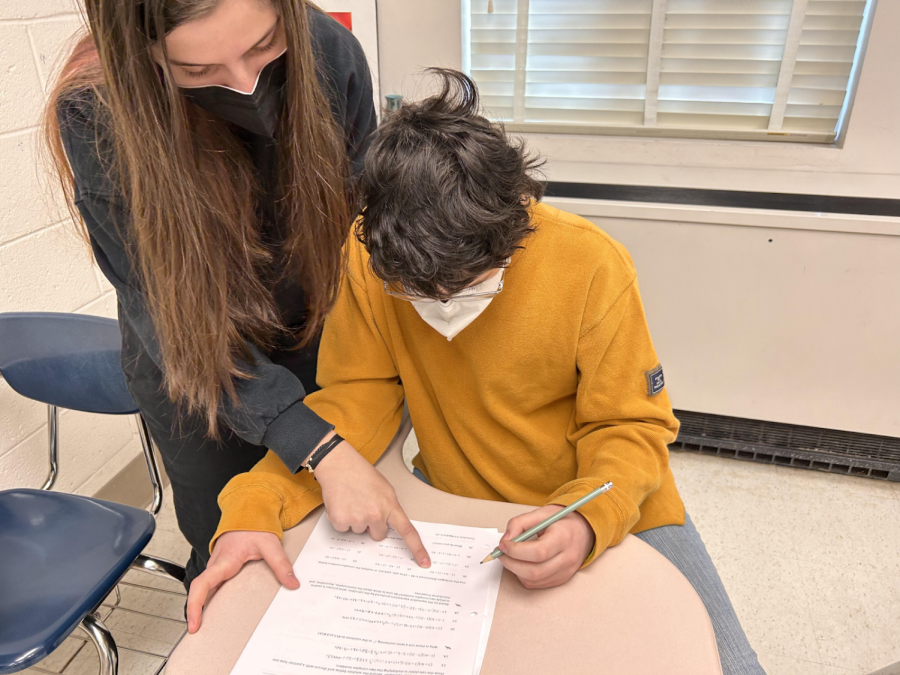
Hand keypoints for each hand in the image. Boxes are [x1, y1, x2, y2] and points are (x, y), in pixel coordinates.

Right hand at [186, 531, 296, 632]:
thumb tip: (292, 583)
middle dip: (197, 613)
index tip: (194, 623)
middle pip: (200, 592)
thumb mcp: (270, 544)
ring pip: (205, 589)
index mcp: (224, 561)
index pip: (202, 584)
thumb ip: (281, 564)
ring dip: (204, 607)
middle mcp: (216, 565)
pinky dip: (212, 598)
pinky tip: (220, 609)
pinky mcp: (221, 567)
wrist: (248, 510)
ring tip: (209, 627)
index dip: (194, 605)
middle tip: (200, 633)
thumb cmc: (254, 524)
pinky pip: (213, 585)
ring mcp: (217, 567)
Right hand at [314, 440, 430, 567]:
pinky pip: (343, 530)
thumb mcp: (385, 489)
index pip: (408, 531)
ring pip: (359, 532)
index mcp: (390, 506)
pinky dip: (341, 519)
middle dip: (373, 526)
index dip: (417, 549)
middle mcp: (376, 515)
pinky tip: (342, 503)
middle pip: (378, 535)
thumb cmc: (362, 475)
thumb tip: (387, 527)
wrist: (340, 465)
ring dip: (355, 520)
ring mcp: (358, 519)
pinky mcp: (341, 521)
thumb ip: (389, 509)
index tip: (425, 563)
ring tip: (352, 501)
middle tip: (365, 507)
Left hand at [498, 505, 594, 589]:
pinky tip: (521, 564)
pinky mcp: (561, 579)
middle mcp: (567, 558)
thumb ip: (519, 523)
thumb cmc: (562, 521)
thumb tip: (504, 541)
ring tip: (510, 557)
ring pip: (534, 580)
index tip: (503, 545)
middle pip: (535, 571)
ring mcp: (566, 572)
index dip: (516, 550)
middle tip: (501, 553)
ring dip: (515, 571)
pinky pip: (537, 584)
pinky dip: (524, 576)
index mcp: (564, 537)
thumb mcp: (541, 513)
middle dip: (511, 564)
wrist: (584, 530)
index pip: (539, 552)